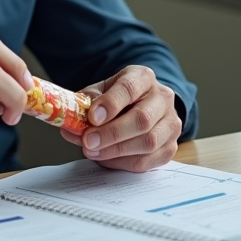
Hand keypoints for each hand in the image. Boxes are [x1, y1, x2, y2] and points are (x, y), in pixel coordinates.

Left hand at [60, 65, 181, 171]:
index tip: (92, 117)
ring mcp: (171, 123)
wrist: (141, 105)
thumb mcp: (99, 93)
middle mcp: (162, 97)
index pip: (129, 88)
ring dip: (116, 151)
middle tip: (88, 142)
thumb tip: (69, 127)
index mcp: (143, 77)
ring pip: (148, 142)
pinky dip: (124, 162)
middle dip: (112, 133)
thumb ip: (85, 107)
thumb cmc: (116, 99)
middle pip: (142, 119)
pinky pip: (148, 160)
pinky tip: (107, 158)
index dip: (110, 104)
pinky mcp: (170, 146)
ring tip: (93, 151)